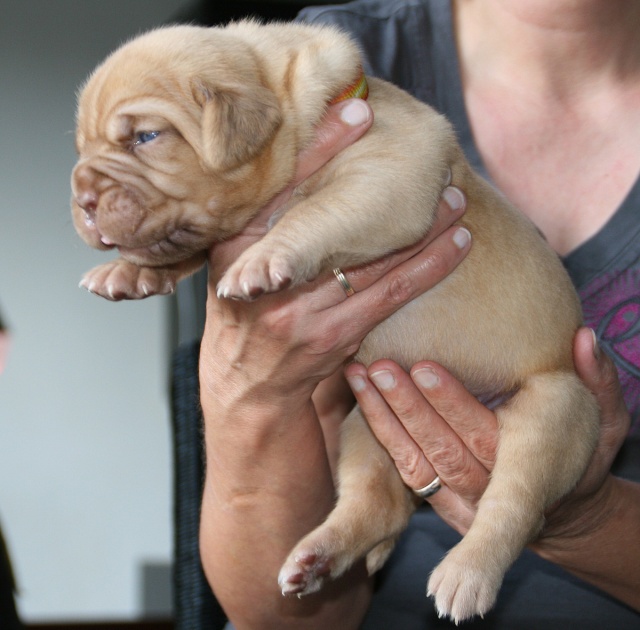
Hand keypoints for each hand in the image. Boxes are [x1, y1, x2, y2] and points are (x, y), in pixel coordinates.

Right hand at [201, 99, 470, 405]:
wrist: (246, 385)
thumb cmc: (243, 317)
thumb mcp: (233, 268)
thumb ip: (264, 228)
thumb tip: (308, 172)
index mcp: (239, 250)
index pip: (284, 189)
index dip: (322, 147)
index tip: (357, 110)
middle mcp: (272, 278)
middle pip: (338, 224)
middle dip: (387, 190)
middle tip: (429, 157)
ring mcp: (305, 310)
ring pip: (377, 260)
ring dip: (424, 229)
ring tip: (455, 200)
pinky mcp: (337, 335)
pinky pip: (393, 295)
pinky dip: (428, 267)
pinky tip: (457, 245)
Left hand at [344, 327, 629, 538]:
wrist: (564, 508)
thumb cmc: (584, 450)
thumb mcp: (605, 419)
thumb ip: (599, 383)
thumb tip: (585, 338)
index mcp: (527, 466)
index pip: (485, 437)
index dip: (453, 405)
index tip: (424, 368)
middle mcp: (488, 488)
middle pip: (442, 449)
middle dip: (408, 408)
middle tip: (380, 366)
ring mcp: (461, 500)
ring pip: (416, 463)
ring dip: (385, 418)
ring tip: (360, 375)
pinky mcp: (440, 499)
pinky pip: (406, 469)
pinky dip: (382, 433)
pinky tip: (362, 395)